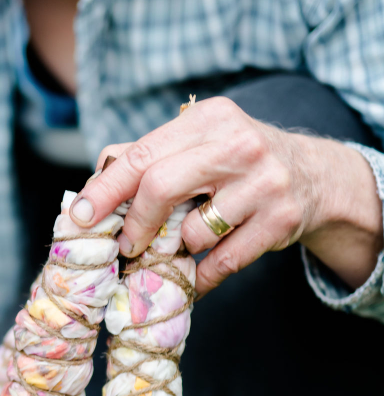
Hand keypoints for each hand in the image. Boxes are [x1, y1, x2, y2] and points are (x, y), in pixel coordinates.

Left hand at [69, 97, 382, 294]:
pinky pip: (221, 263)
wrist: (315, 177)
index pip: (142, 156)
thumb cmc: (238, 162)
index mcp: (209, 120)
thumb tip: (96, 179)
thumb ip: (149, 154)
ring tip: (181, 244)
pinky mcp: (280, 221)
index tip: (79, 216)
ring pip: (192, 232)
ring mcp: (264, 184)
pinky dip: (200, 276)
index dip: (105, 190)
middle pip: (160, 187)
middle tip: (125, 246)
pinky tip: (194, 274)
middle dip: (134, 224)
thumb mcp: (200, 141)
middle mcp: (238, 146)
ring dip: (177, 249)